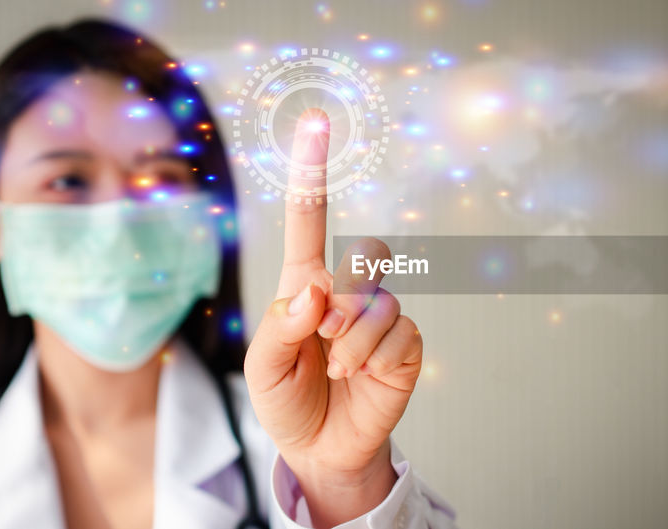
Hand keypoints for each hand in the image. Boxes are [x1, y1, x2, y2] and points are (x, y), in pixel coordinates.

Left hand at [244, 109, 422, 526]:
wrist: (321, 448)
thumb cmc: (287, 399)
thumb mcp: (263, 367)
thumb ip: (281, 327)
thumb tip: (316, 291)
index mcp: (305, 282)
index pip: (310, 218)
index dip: (313, 170)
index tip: (316, 122)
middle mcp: (347, 291)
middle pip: (360, 258)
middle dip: (340, 302)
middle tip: (322, 336)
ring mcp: (380, 315)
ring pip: (377, 302)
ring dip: (350, 342)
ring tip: (337, 370)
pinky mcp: (404, 343)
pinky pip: (397, 332)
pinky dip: (371, 359)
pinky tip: (361, 377)